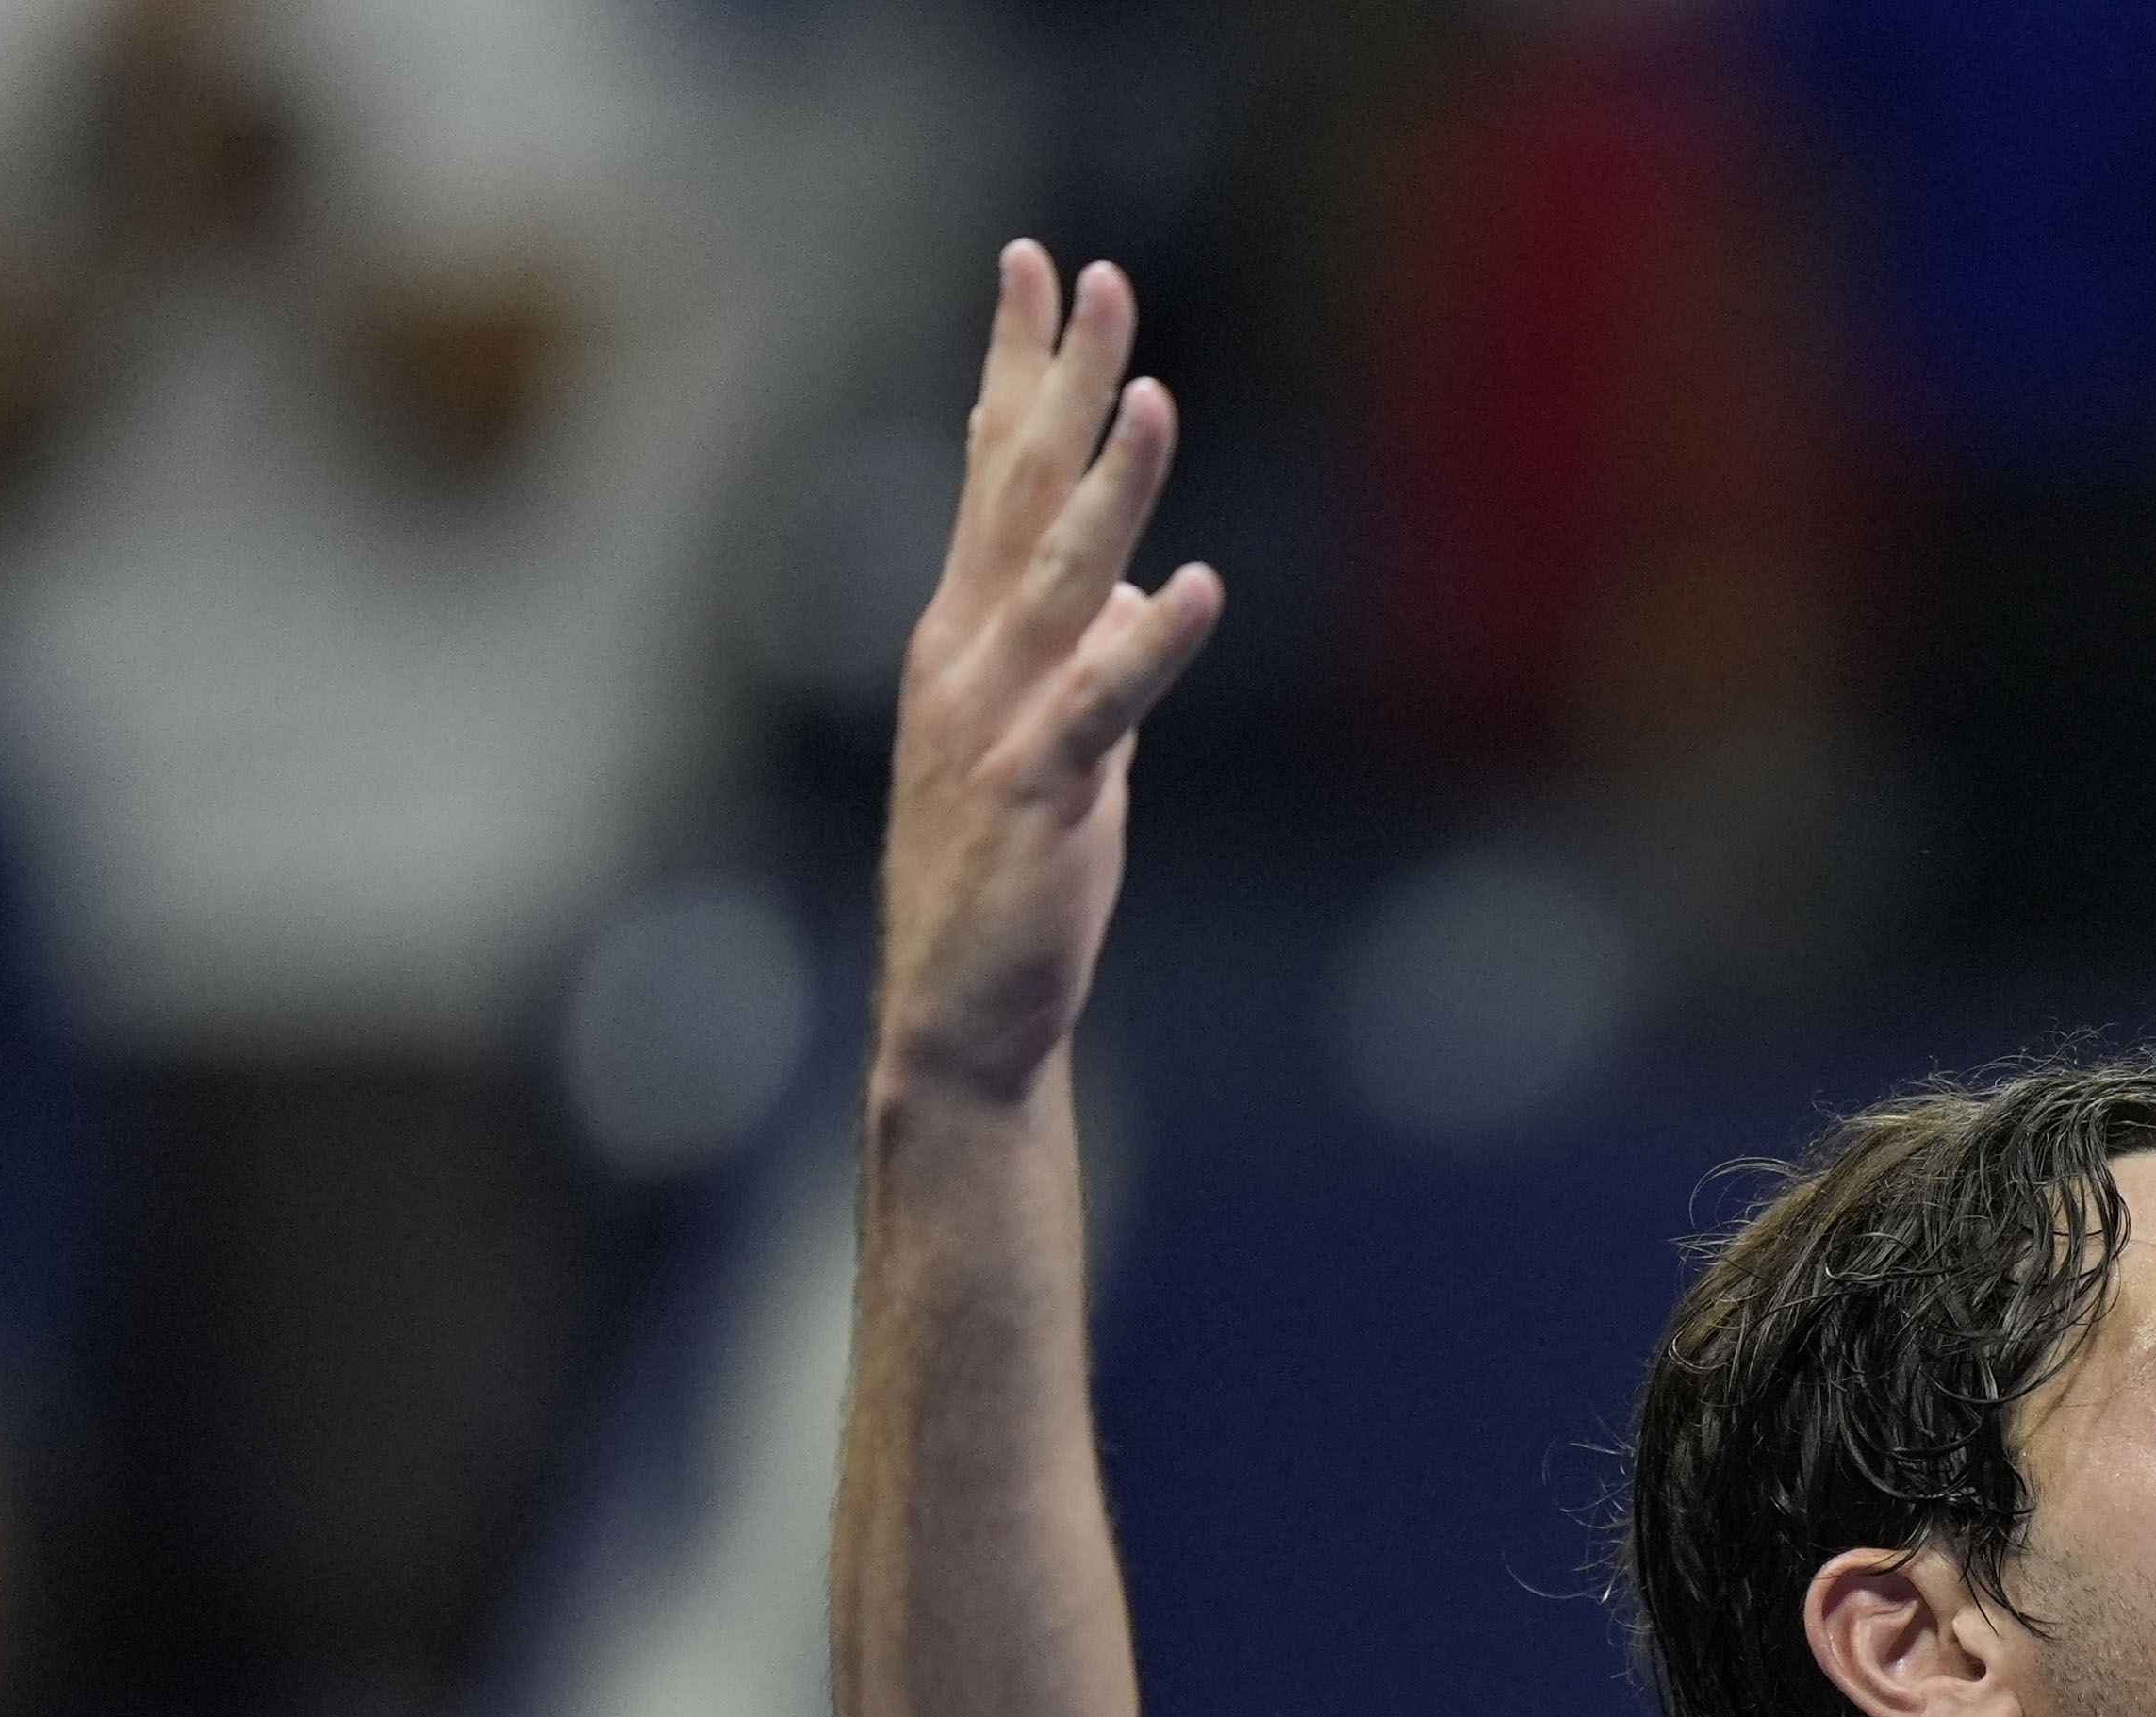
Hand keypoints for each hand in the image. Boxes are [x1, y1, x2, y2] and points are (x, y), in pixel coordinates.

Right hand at [875, 246, 1222, 1111]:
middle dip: (1059, 376)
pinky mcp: (1040, 795)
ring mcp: (995, 720)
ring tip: (1151, 395)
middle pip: (1016, 490)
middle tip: (1095, 275)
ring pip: (1055, 578)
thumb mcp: (1058, 740)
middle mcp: (965, 654)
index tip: (1037, 265)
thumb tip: (1132, 582)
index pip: (991, 469)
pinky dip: (1148, 643)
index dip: (1016, 363)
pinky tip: (1196, 586)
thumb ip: (1089, 654)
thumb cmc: (1011, 877)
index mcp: (965, 631)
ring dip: (1107, 485)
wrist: (959, 1013)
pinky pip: (1101, 705)